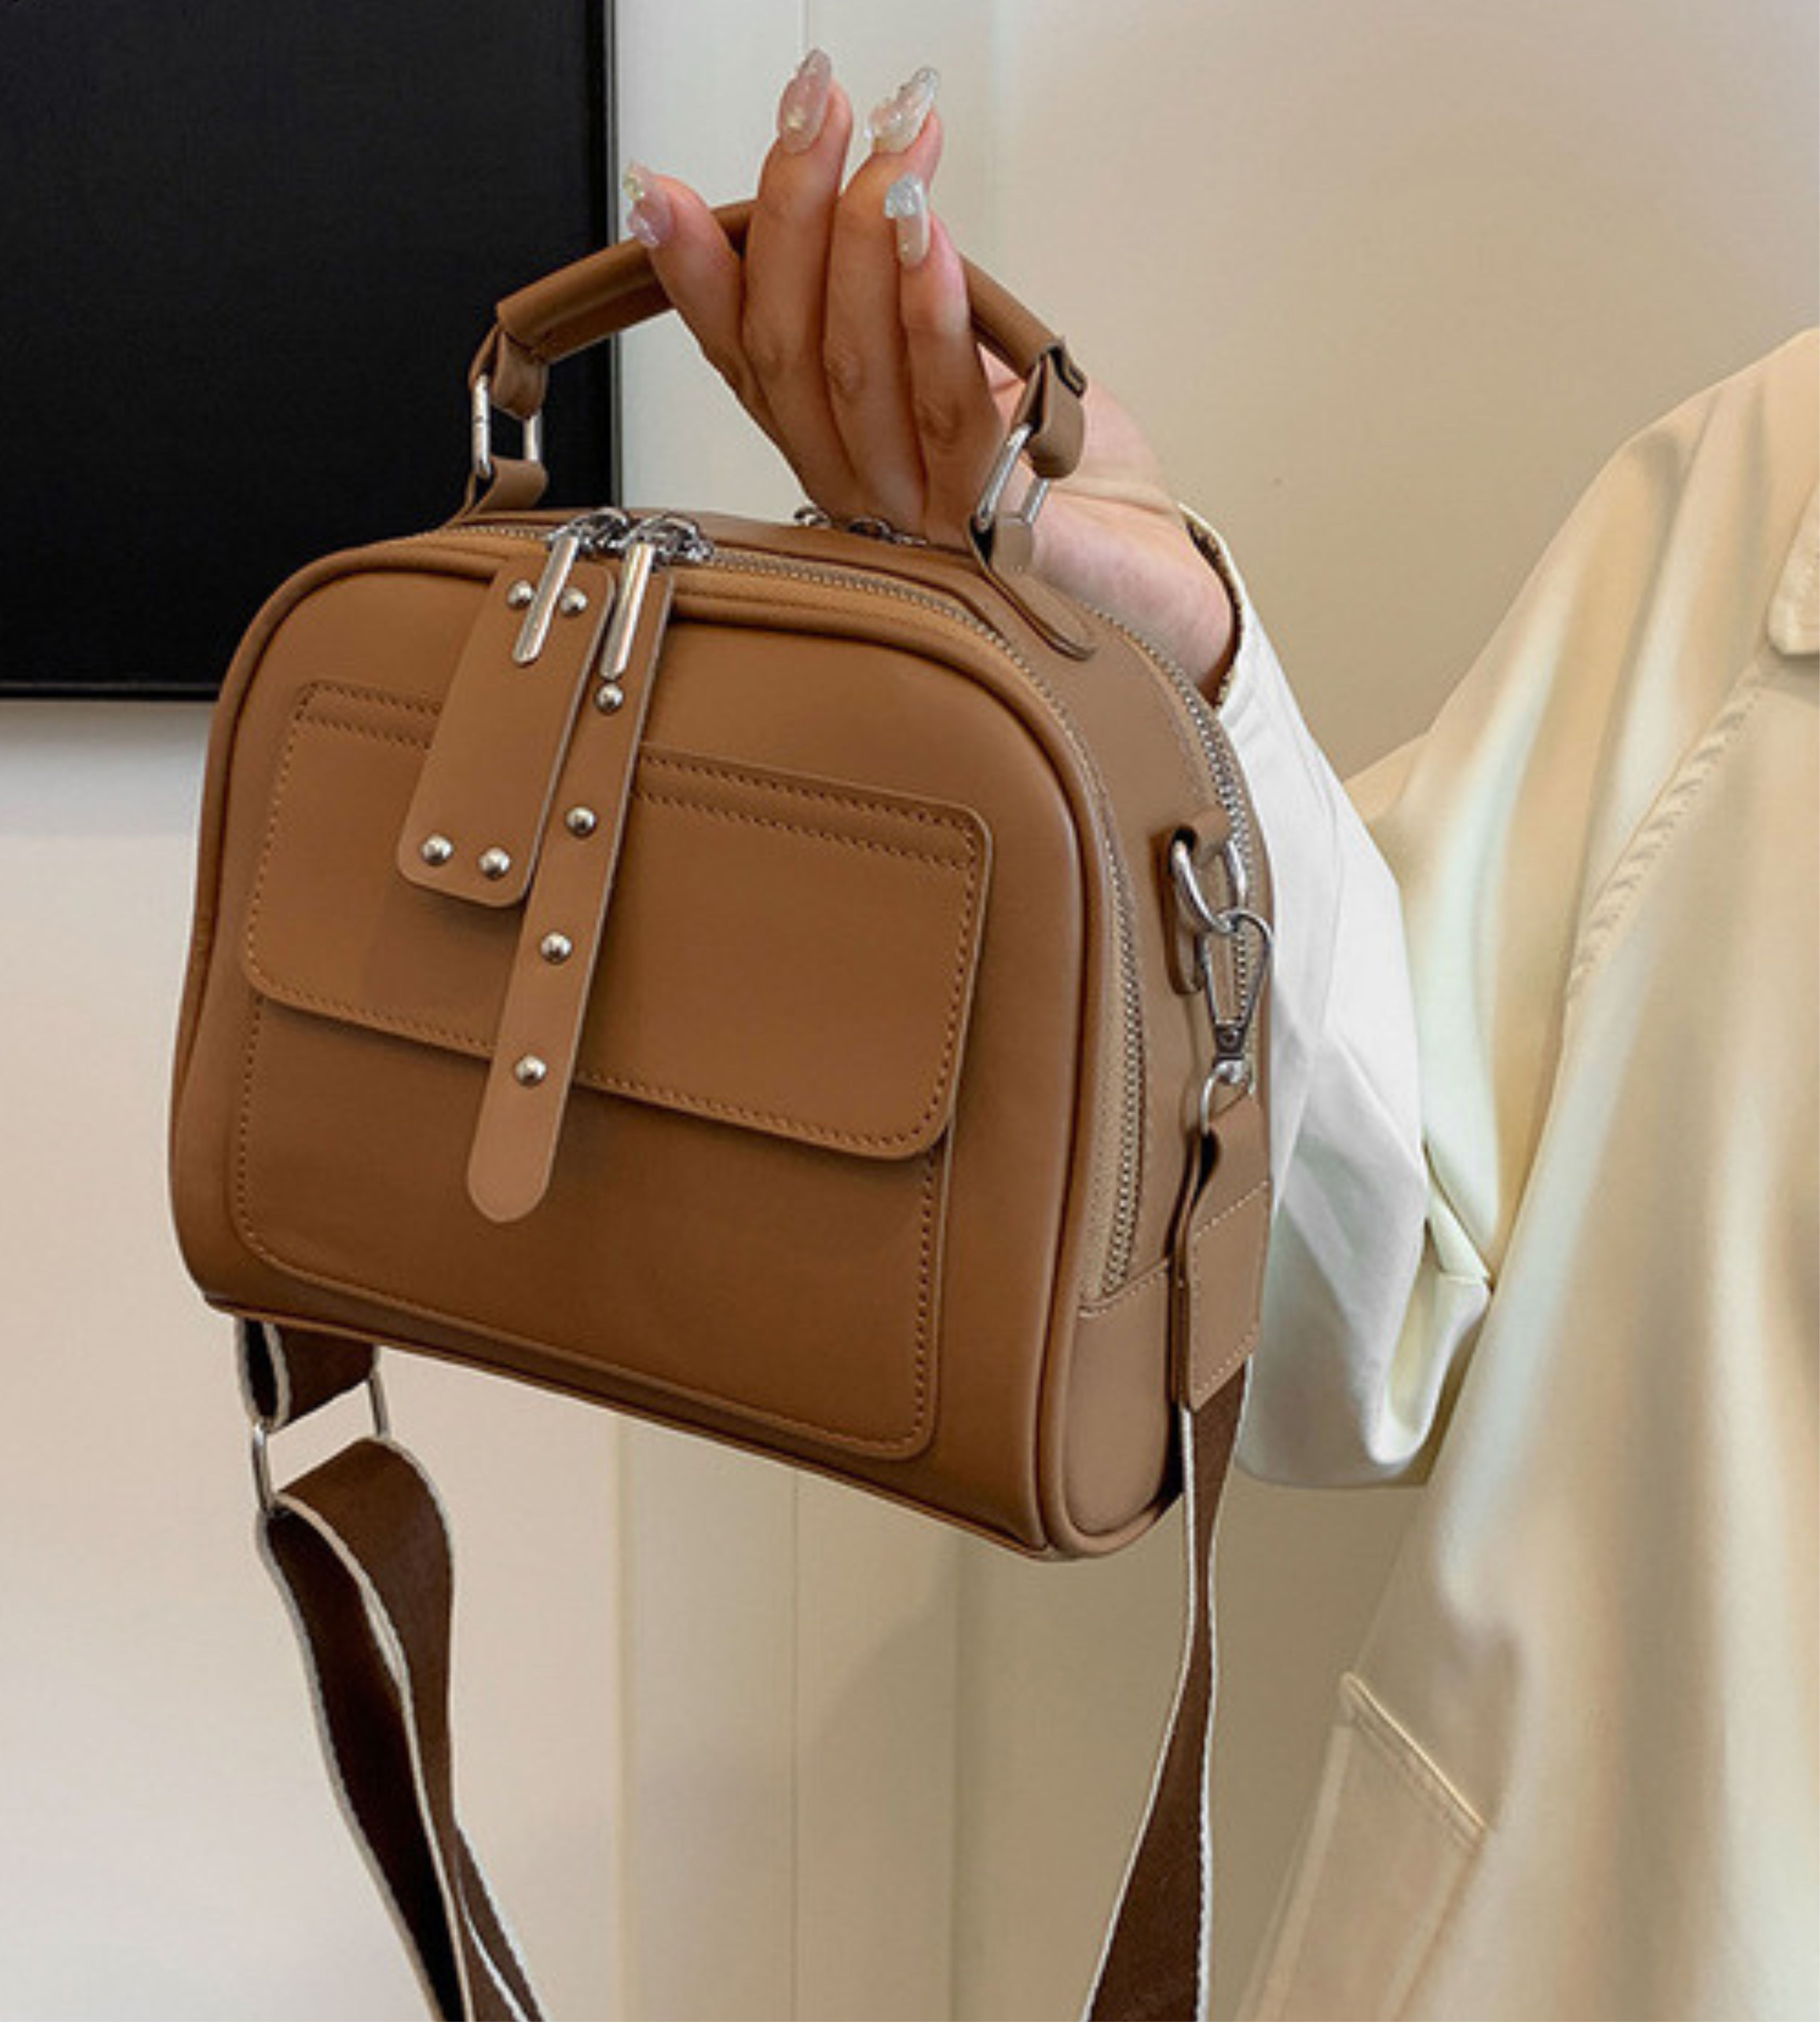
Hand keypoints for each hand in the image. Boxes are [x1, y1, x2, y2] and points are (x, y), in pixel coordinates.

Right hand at [622, 54, 1234, 691]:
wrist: (1156, 586)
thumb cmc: (1067, 483)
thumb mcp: (967, 374)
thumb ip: (903, 313)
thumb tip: (849, 190)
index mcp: (845, 456)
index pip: (750, 364)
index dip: (699, 279)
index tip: (662, 189)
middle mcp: (869, 497)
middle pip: (793, 355)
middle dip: (791, 216)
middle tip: (815, 104)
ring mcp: (930, 529)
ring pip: (859, 379)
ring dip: (860, 244)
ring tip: (886, 144)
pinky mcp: (1007, 543)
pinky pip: (956, 421)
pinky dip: (932, 319)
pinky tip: (926, 237)